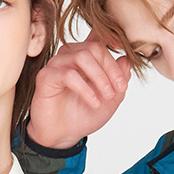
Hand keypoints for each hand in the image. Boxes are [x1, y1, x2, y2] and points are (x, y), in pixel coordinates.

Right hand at [27, 33, 130, 148]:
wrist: (65, 134)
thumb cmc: (84, 114)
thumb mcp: (111, 99)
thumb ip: (119, 79)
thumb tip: (127, 60)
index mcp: (86, 57)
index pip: (100, 39)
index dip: (113, 40)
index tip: (125, 52)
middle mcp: (70, 56)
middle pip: (94, 48)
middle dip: (111, 68)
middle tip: (119, 88)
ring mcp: (57, 64)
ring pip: (81, 57)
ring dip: (100, 77)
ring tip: (107, 96)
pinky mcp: (46, 76)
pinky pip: (68, 75)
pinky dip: (85, 89)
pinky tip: (94, 102)